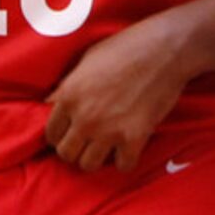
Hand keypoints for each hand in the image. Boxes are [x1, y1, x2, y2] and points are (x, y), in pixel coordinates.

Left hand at [45, 16, 189, 172]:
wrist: (164, 50)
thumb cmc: (125, 48)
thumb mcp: (86, 61)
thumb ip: (67, 86)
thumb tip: (51, 104)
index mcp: (69, 95)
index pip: (50, 134)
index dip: (60, 135)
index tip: (71, 133)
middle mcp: (84, 117)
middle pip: (66, 154)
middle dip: (75, 149)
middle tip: (88, 142)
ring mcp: (108, 130)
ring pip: (89, 165)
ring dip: (97, 158)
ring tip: (106, 147)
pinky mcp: (134, 138)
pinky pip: (122, 166)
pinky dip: (125, 161)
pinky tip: (128, 148)